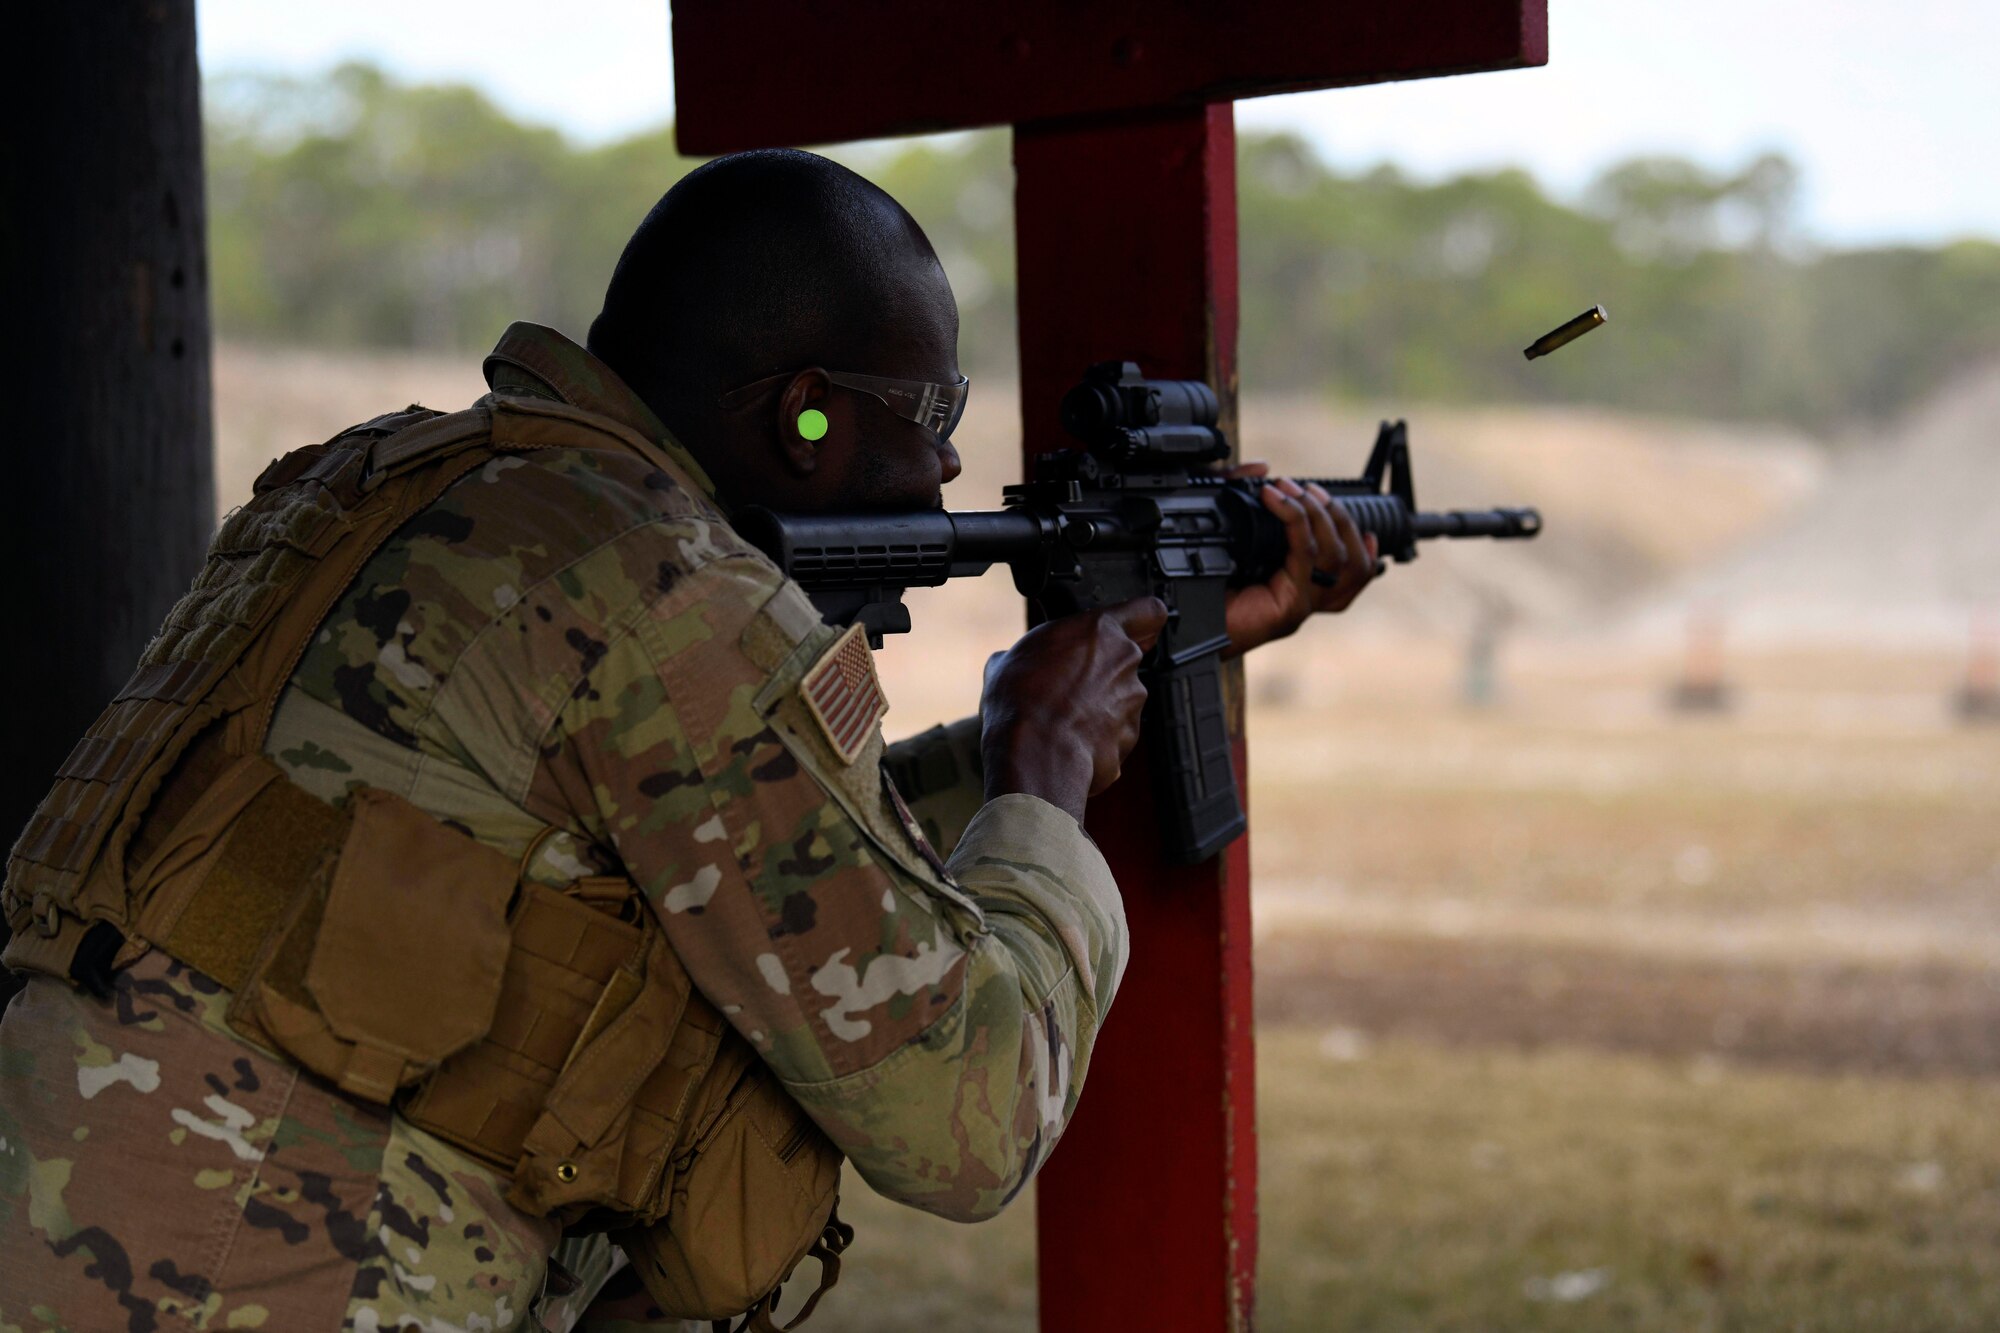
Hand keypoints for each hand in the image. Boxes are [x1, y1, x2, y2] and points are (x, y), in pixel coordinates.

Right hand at [979, 597, 1167, 820]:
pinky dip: (1099, 737)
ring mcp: (1132, 701)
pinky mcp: (1130, 737)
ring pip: (1122, 698)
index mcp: (1100, 630)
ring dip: (1100, 706)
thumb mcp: (1006, 661)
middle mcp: (1124, 661)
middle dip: (1104, 671)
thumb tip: (1010, 662)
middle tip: (1069, 684)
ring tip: (1062, 718)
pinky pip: (1116, 732)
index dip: (1142, 621)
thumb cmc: (1022, 701)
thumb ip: (1028, 653)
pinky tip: (1069, 741)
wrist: (1035, 752)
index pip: (1149, 611)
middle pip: (1126, 659)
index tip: (1132, 628)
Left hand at [1221, 463, 1378, 655]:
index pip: (1355, 571)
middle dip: (1336, 515)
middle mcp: (1309, 599)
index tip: (1355, 513)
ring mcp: (1302, 605)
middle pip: (1353, 560)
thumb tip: (1260, 468)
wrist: (1184, 625)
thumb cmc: (1203, 585)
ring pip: (1337, 557)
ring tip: (1293, 490)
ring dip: (1320, 514)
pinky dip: (1294, 521)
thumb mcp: (1228, 533)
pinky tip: (1274, 501)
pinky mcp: (1290, 608)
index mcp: (1302, 587)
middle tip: (1305, 488)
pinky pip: (1305, 557)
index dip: (1364, 546)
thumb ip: (1241, 497)